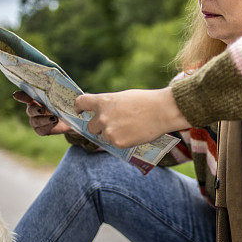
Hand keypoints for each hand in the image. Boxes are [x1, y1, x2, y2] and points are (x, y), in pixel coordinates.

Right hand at [12, 91, 73, 136]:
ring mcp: (35, 120)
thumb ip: (63, 95)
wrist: (71, 119)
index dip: (21, 96)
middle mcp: (33, 109)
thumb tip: (72, 96)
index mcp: (36, 99)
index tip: (16, 95)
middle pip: (30, 110)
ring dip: (44, 120)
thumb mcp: (64, 98)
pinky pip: (40, 130)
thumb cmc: (65, 104)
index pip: (26, 96)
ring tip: (55, 118)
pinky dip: (47, 127)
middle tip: (41, 110)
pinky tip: (54, 123)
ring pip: (35, 121)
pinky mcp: (40, 130)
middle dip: (35, 110)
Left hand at [73, 88, 190, 147]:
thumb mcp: (122, 97)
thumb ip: (108, 105)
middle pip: (90, 126)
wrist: (162, 111)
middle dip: (99, 126)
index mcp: (103, 101)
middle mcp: (102, 117)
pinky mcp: (118, 143)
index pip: (80, 103)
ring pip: (103, 136)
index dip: (79, 107)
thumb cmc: (145, 101)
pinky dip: (122, 140)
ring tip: (129, 127)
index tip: (80, 111)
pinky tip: (133, 133)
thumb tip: (100, 112)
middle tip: (114, 124)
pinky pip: (114, 143)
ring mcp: (109, 131)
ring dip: (112, 134)